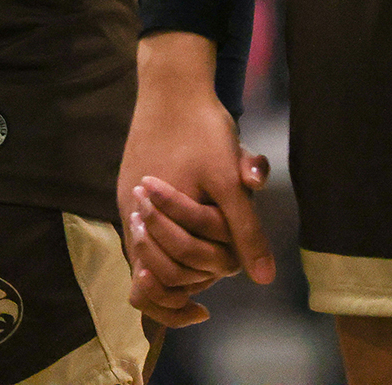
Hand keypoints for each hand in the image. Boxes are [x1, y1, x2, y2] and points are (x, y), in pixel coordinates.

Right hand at [116, 33, 275, 327]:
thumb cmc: (202, 130)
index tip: (206, 307)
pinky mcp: (133, 190)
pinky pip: (147, 234)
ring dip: (177, 265)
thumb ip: (243, 231)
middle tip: (214, 276)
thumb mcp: (230, 181)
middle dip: (185, 280)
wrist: (173, 84)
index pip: (158, 280)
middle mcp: (132, 214)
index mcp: (149, 217)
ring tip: (207, 264)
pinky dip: (168, 247)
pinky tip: (194, 238)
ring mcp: (129, 202)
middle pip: (154, 271)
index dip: (182, 299)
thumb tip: (262, 277)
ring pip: (148, 254)